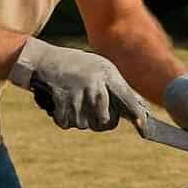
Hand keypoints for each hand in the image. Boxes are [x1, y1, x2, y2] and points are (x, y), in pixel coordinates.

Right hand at [10, 37, 148, 131]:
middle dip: (101, 121)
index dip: (135, 114)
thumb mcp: (102, 69)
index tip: (143, 127)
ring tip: (75, 99)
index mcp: (107, 75)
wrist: (43, 60)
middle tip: (93, 109)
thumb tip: (143, 110)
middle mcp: (94, 87)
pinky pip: (67, 124)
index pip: (126, 99)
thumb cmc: (78, 66)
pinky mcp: (61, 103)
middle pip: (105, 122)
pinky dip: (64, 118)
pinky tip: (63, 103)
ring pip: (85, 125)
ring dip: (80, 118)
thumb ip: (120, 89)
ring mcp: (77, 96)